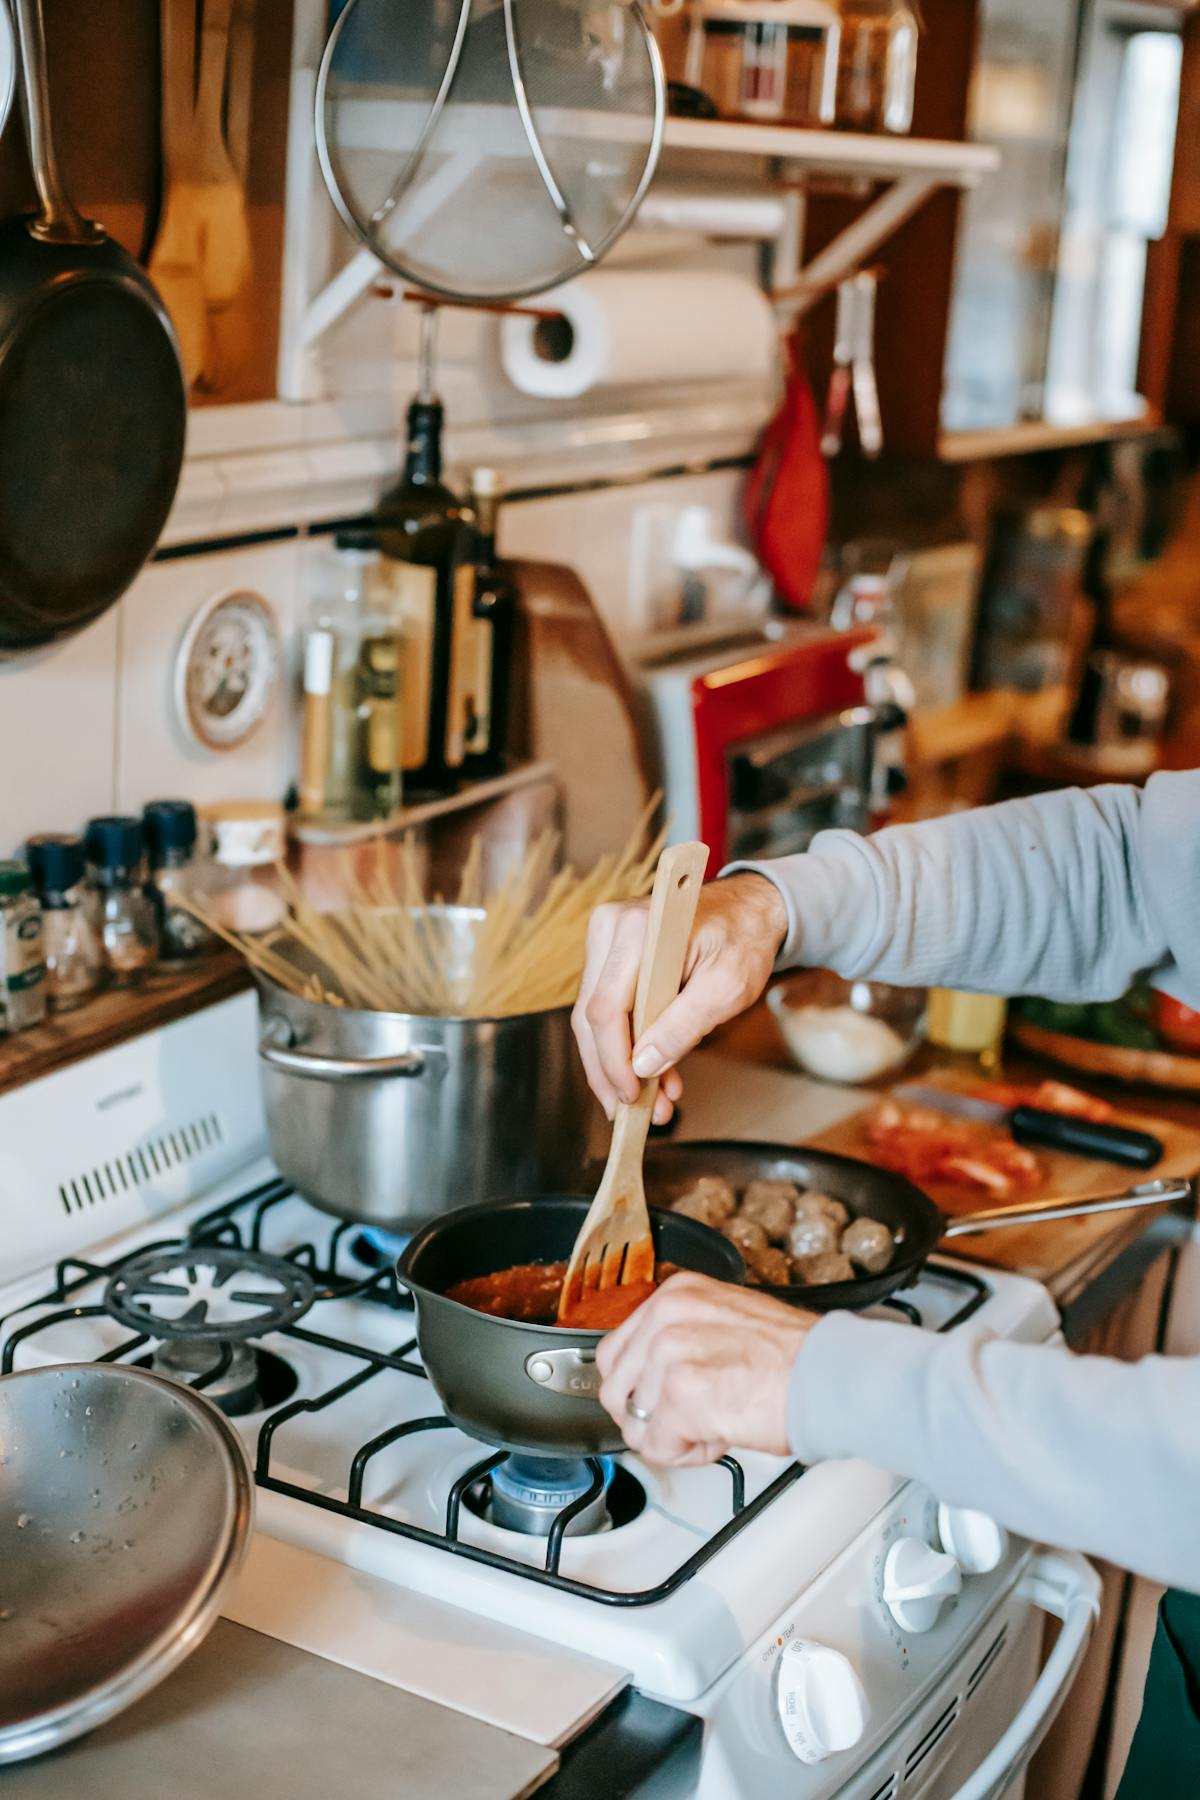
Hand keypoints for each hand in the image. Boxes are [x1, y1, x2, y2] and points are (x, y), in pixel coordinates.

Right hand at [572, 872, 787, 1121]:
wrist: (747, 909)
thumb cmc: (743, 939)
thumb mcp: (727, 988)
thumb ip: (684, 1026)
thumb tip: (644, 1066)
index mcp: (637, 931)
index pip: (605, 1009)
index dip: (613, 1061)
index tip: (632, 1097)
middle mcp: (610, 929)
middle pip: (591, 1017)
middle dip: (612, 1073)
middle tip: (635, 1115)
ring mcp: (605, 941)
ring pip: (595, 1019)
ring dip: (619, 1066)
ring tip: (652, 1104)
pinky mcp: (609, 956)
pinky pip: (608, 1009)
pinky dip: (626, 1046)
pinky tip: (652, 1075)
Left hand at [595, 1272, 816, 1465]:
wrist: (829, 1376)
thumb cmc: (795, 1357)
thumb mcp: (726, 1322)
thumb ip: (683, 1339)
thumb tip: (652, 1377)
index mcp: (676, 1294)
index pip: (617, 1352)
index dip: (642, 1388)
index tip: (667, 1399)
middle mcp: (666, 1314)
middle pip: (616, 1390)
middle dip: (650, 1417)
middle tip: (692, 1417)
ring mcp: (669, 1351)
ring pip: (636, 1424)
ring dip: (675, 1436)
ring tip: (718, 1418)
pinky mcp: (680, 1393)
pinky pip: (658, 1446)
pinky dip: (689, 1454)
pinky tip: (721, 1433)